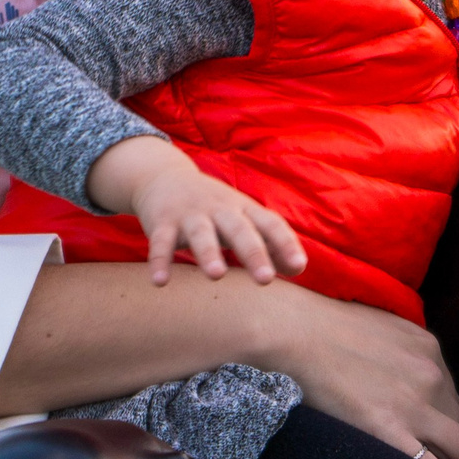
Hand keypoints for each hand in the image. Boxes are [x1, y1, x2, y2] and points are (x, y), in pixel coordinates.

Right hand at [86, 136, 306, 288]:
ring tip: (217, 275)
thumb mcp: (242, 218)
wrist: (164, 176)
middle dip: (253, 253)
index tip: (298, 266)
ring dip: (209, 253)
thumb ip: (270, 242)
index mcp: (244, 208)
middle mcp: (220, 209)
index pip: (270, 223)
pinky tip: (160, 282)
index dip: (285, 243)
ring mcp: (190, 214)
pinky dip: (160, 261)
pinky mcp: (162, 221)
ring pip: (202, 233)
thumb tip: (298, 269)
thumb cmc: (213, 207)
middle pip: (240, 229)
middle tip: (265, 279)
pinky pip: (161, 242)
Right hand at [247, 283, 458, 458]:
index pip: (452, 400)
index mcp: (427, 350)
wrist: (292, 331)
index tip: (457, 450)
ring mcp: (415, 404)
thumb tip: (392, 371)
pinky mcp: (390, 429)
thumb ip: (394, 351)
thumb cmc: (319, 325)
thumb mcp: (375, 327)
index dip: (455, 429)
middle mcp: (431, 376)